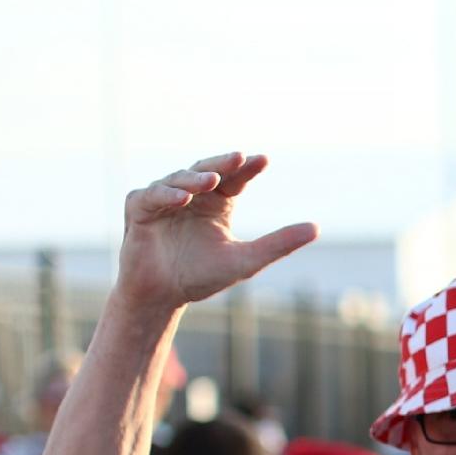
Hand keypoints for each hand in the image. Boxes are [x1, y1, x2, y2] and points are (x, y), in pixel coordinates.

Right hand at [115, 152, 316, 309]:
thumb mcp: (246, 260)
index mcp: (217, 204)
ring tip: (213, 180)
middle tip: (240, 158)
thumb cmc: (202, 276)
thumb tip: (316, 228)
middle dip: (223, 164)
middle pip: (209, 171)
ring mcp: (164, 200)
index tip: (264, 160)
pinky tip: (183, 197)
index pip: (235, 179)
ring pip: (180, 179)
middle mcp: (192, 196)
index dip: (247, 169)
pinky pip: (152, 196)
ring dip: (196, 178)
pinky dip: (166, 194)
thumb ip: (278, 244)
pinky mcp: (139, 209)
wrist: (164, 296)